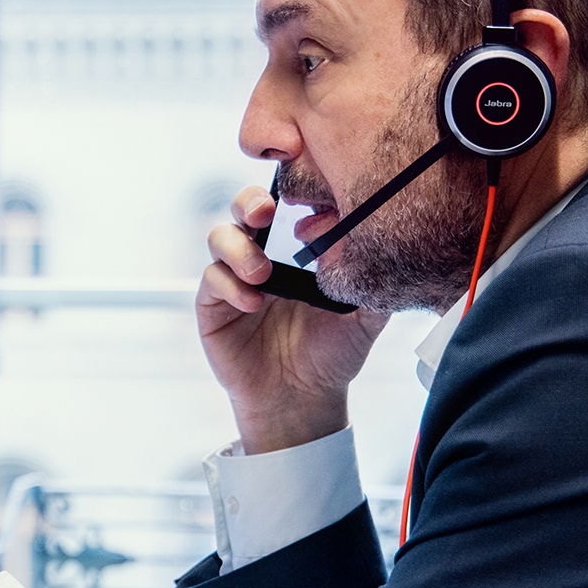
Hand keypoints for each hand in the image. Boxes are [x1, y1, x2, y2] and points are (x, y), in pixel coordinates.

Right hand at [200, 183, 389, 452]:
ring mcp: (234, 279)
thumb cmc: (333, 354)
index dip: (288, 188)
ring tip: (262, 274)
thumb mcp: (366, 316)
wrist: (303, 399)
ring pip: (220, 237)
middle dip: (250, 202)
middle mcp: (261, 255)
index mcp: (295, 249)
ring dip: (239, 249)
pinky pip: (211, 280)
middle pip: (243, 207)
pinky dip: (229, 285)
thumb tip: (376, 241)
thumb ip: (371, 280)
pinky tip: (252, 304)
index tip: (304, 191)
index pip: (286, 203)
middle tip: (266, 214)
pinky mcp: (213, 306)